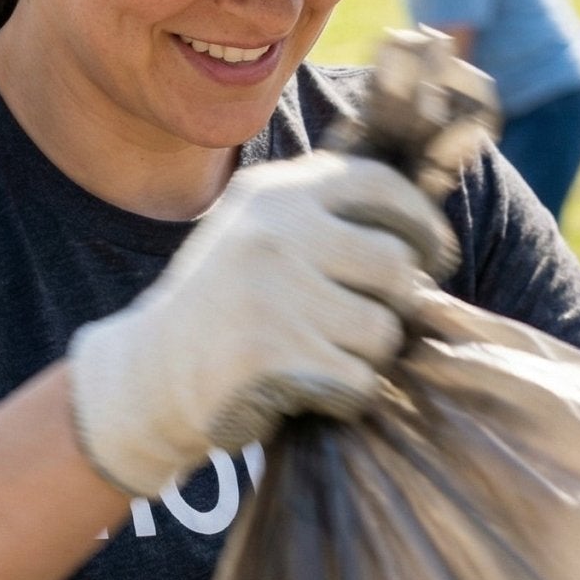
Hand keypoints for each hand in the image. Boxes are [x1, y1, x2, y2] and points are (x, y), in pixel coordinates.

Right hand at [67, 153, 457, 496]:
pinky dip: (346, 394)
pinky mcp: (271, 357)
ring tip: (326, 355)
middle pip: (397, 266)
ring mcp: (271, 294)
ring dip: (369, 356)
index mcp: (275, 193)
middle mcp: (273, 232)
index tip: (433, 256)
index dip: (422, 224)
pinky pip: (358, 381)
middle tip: (370, 323)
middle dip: (397, 305)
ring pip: (384, 330)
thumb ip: (325, 214)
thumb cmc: (223, 305)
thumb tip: (425, 220)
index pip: (381, 185)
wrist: (146, 375)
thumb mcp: (259, 232)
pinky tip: (309, 388)